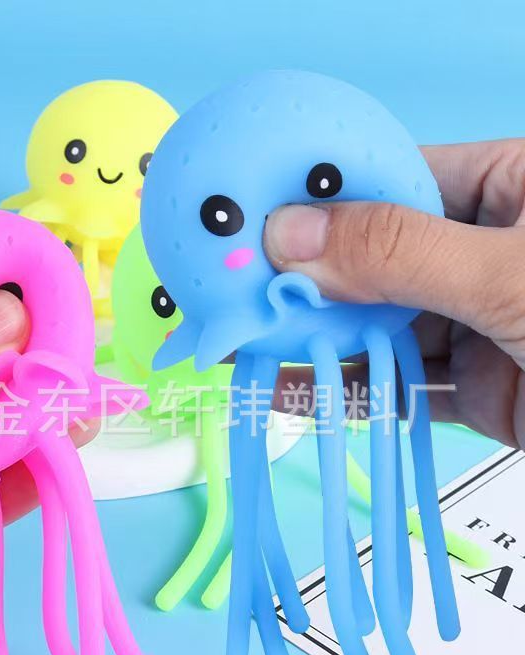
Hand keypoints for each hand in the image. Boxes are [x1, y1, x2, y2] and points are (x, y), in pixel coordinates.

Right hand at [264, 138, 524, 447]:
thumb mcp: (515, 277)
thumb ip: (401, 252)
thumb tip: (294, 237)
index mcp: (510, 190)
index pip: (391, 180)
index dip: (317, 201)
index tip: (252, 221)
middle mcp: (485, 253)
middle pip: (369, 261)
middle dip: (303, 283)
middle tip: (235, 296)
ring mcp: (476, 324)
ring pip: (375, 329)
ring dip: (313, 343)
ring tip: (246, 349)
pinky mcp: (475, 390)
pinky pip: (395, 389)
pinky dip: (344, 395)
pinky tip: (291, 393)